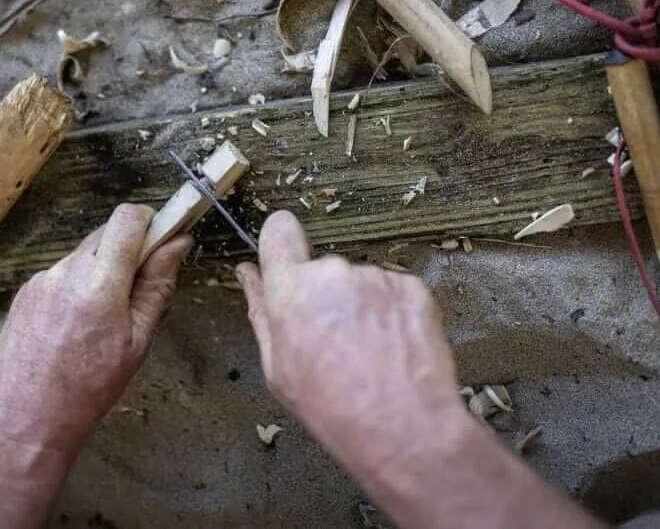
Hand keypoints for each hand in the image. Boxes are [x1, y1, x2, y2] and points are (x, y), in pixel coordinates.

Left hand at [0, 203, 192, 458]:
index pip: (128, 219)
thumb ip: (157, 286)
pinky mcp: (24, 291)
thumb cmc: (87, 390)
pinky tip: (74, 327)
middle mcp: (65, 272)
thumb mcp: (137, 342)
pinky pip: (60, 274)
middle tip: (135, 293)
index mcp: (98, 284)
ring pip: (83, 255)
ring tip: (99, 322)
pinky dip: (75, 288)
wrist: (26, 421)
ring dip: (100, 272)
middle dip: (127, 252)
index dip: (150, 224)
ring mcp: (40, 280)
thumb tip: (177, 244)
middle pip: (106, 233)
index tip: (160, 245)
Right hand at [235, 211, 462, 473]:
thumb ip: (261, 311)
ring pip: (361, 282)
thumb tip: (247, 273)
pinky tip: (394, 348)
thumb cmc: (332, 406)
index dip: (281, 239)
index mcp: (291, 290)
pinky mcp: (412, 286)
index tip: (286, 250)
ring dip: (362, 306)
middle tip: (336, 341)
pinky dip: (393, 312)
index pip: (279, 233)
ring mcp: (376, 276)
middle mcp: (332, 272)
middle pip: (323, 269)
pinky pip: (394, 290)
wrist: (402, 426)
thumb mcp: (278, 368)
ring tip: (369, 352)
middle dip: (327, 295)